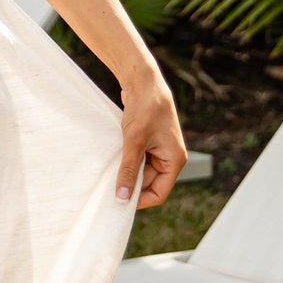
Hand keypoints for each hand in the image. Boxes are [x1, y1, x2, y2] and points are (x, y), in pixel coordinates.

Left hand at [116, 70, 185, 210]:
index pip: (159, 193)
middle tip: (108, 187)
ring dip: (126, 171)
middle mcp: (170, 157)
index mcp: (174, 160)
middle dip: (131, 185)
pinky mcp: (148, 143)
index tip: (118, 202)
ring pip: (141, 172)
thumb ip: (128, 170)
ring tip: (110, 167)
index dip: (140, 200)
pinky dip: (126, 161)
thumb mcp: (134, 142)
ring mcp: (159, 150)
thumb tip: (122, 197)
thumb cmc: (145, 108)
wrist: (143, 81)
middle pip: (149, 184)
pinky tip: (113, 157)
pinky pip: (137, 160)